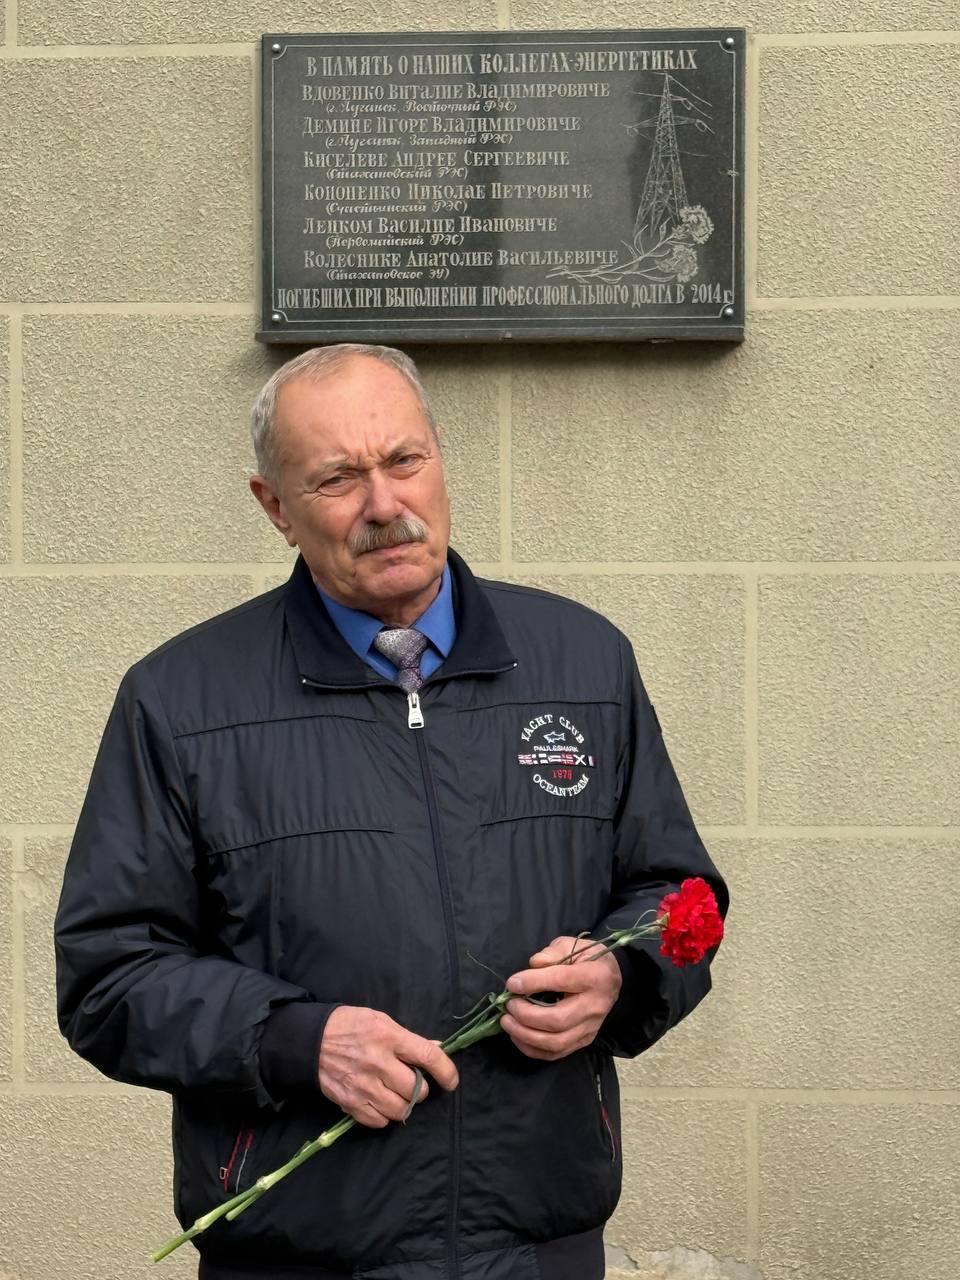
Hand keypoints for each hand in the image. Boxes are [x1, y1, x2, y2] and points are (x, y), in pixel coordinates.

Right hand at [317, 1006, 458, 1127]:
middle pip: (416, 1090)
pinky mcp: (350, 1102)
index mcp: (389, 1037)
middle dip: (419, 1088)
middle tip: (411, 1082)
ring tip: (396, 1093)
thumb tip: (437, 1047)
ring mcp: (364, 1086)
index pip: (428, 1056)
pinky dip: (384, 1115)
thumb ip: (409, 1038)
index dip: (446, 1071)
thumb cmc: (349, 1025)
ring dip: (404, 1104)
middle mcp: (378, 1063)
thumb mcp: (380, 1021)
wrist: (310, 1040)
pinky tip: (380, 1102)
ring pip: (400, 1109)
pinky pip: (378, 1121)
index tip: (451, 1081)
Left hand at [501, 936, 622, 1061]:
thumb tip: (534, 964)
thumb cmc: (588, 959)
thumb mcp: (572, 945)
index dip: (534, 982)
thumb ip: (552, 953)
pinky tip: (517, 1035)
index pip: (561, 981)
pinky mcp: (584, 1040)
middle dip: (526, 1015)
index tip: (512, 983)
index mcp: (594, 977)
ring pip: (556, 1042)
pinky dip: (532, 1048)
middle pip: (558, 1020)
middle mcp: (594, 1006)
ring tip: (507, 1022)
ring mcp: (590, 1028)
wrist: (612, 978)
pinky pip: (556, 1053)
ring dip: (525, 1035)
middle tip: (509, 1005)